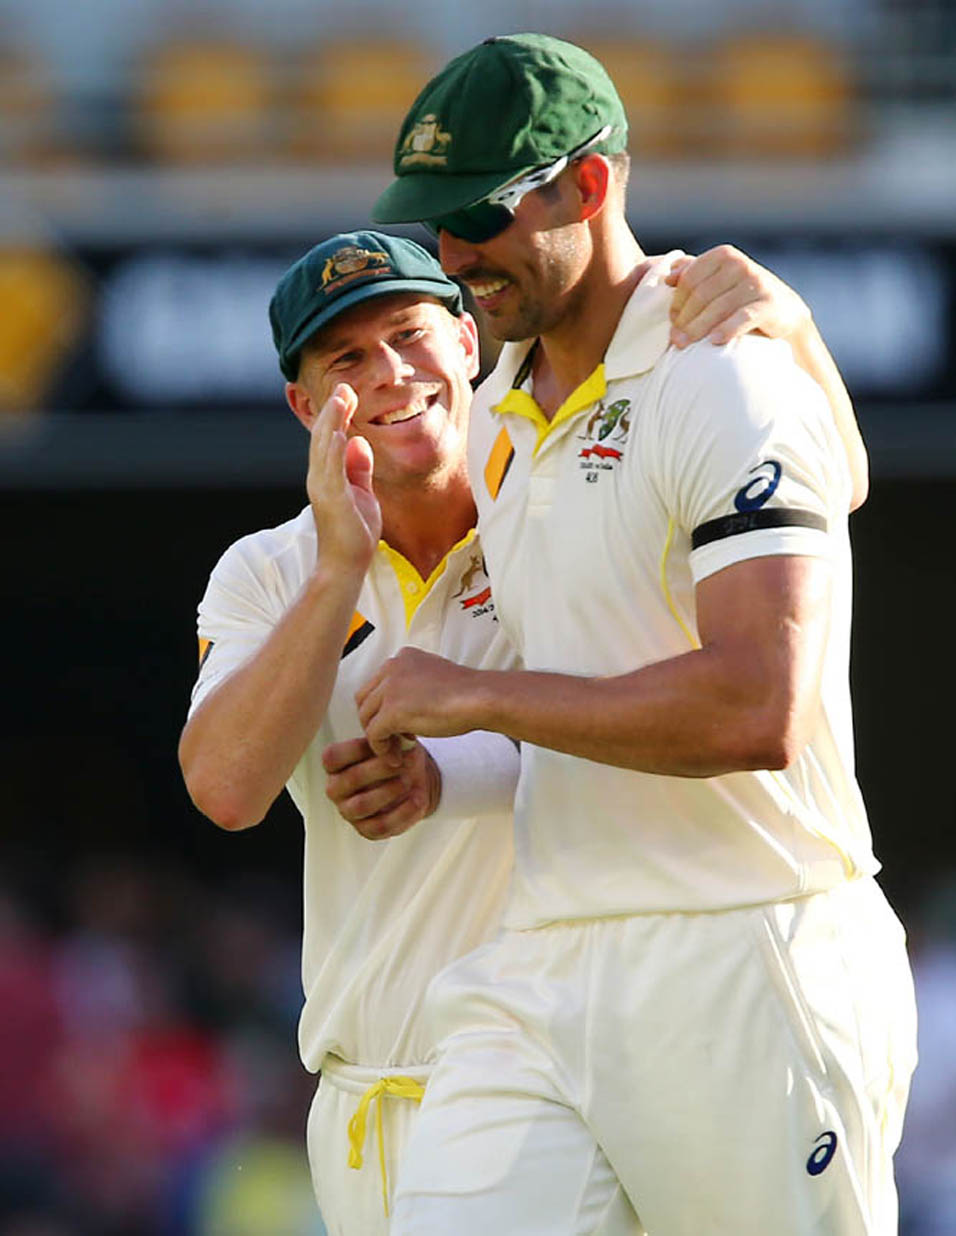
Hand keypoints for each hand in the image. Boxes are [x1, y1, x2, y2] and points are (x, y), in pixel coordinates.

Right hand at [307, 383, 381, 570]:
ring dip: (332, 422)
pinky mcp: (331, 501)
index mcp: (327, 475)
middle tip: (343, 386)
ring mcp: (323, 489)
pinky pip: (332, 472)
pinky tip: (339, 434)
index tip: (348, 392)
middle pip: (322, 437)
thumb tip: (358, 442)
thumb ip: (358, 469)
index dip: (337, 415)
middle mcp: (320, 478)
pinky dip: (334, 452)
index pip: (328, 438)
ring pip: (323, 448)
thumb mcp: (362, 494)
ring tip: (340, 398)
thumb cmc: (353, 534)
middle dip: (333, 410)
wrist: (345, 566)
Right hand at [322, 735, 440, 839]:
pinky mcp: (367, 830)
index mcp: (335, 765)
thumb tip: (394, 735)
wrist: (415, 779)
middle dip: (380, 769)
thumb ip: (387, 738)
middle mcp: (336, 789)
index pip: (332, 757)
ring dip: (389, 791)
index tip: (383, 743)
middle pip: (351, 780)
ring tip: (409, 781)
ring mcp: (349, 811)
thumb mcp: (393, 741)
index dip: (357, 749)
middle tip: (403, 763)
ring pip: (362, 805)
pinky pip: (381, 826)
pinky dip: (402, 813)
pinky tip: (417, 799)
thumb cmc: (397, 756)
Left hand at [355, 647, 479, 757]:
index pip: (377, 684)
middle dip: (376, 722)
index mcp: (402, 657)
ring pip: (366, 718)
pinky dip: (382, 750)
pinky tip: (397, 759)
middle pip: (365, 700)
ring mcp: (390, 688)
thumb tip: (401, 704)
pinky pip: (374, 735)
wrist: (481, 699)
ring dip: (379, 738)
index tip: (402, 725)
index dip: (384, 708)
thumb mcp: (433, 678)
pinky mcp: (392, 711)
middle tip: (395, 740)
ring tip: (397, 751)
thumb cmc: (467, 693)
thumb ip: (413, 685)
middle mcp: (391, 667)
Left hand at [666, 245, 810, 349]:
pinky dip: (727, 330)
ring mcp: (756, 283)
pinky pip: (742, 318)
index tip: (671, 321)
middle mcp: (740, 265)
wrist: (785, 313)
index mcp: (724, 255)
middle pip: (701, 295)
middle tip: (674, 339)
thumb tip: (668, 276)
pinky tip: (713, 342)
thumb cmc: (742, 298)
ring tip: (682, 345)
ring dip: (697, 329)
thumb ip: (694, 274)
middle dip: (684, 319)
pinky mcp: (769, 304)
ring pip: (718, 308)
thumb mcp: (719, 281)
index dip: (677, 301)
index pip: (690, 279)